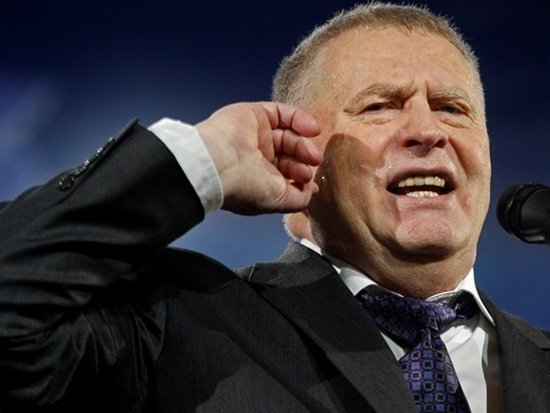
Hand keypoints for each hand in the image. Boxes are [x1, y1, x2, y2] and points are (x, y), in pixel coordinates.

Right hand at [195, 102, 321, 214]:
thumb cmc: (244, 187)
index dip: (302, 176)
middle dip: (304, 159)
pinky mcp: (254, 115)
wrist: (218, 165)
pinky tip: (312, 129)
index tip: (309, 181)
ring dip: (304, 143)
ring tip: (312, 153)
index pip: (287, 174)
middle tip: (313, 163)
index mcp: (259, 179)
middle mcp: (256, 157)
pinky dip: (300, 119)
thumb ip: (300, 199)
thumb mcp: (280, 201)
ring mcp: (256, 135)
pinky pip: (282, 113)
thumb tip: (312, 190)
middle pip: (290, 153)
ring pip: (288, 134)